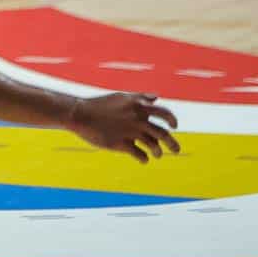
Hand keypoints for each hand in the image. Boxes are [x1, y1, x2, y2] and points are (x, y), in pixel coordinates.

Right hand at [65, 93, 180, 163]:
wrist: (81, 114)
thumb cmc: (100, 104)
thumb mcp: (122, 97)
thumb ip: (140, 97)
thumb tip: (156, 97)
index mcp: (138, 106)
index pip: (164, 113)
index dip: (172, 120)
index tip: (174, 126)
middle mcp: (137, 119)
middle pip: (162, 134)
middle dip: (172, 143)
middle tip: (176, 150)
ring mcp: (130, 132)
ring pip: (153, 146)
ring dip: (157, 152)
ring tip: (157, 155)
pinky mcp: (121, 144)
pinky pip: (140, 155)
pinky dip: (144, 158)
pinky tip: (143, 159)